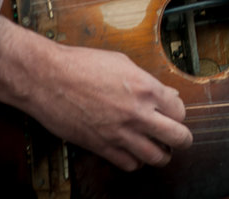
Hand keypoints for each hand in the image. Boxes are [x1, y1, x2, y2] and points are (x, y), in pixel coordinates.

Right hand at [0, 17, 192, 170]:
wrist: (47, 78)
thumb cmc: (81, 65)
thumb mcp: (122, 63)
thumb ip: (147, 81)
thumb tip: (166, 93)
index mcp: (146, 88)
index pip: (180, 111)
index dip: (179, 113)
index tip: (174, 113)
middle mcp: (138, 113)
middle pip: (177, 137)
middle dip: (182, 139)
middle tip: (179, 138)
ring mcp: (120, 133)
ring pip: (156, 157)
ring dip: (161, 154)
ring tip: (159, 148)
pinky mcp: (101, 146)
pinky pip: (129, 164)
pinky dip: (136, 162)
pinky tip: (133, 152)